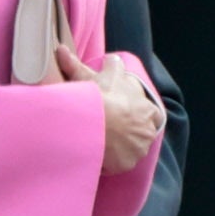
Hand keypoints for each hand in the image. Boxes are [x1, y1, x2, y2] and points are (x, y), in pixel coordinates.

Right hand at [56, 46, 162, 173]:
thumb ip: (80, 65)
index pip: (152, 115)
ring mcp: (138, 150)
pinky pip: (118, 165)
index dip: (138, 114)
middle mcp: (148, 131)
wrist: (94, 123)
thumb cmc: (99, 97)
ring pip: (130, 150)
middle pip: (141, 135)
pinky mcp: (126, 165)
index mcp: (148, 109)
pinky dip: (110, 163)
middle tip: (109, 129)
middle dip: (128, 133)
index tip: (123, 114)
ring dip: (120, 148)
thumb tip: (62, 50)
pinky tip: (97, 155)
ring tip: (101, 143)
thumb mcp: (91, 76)